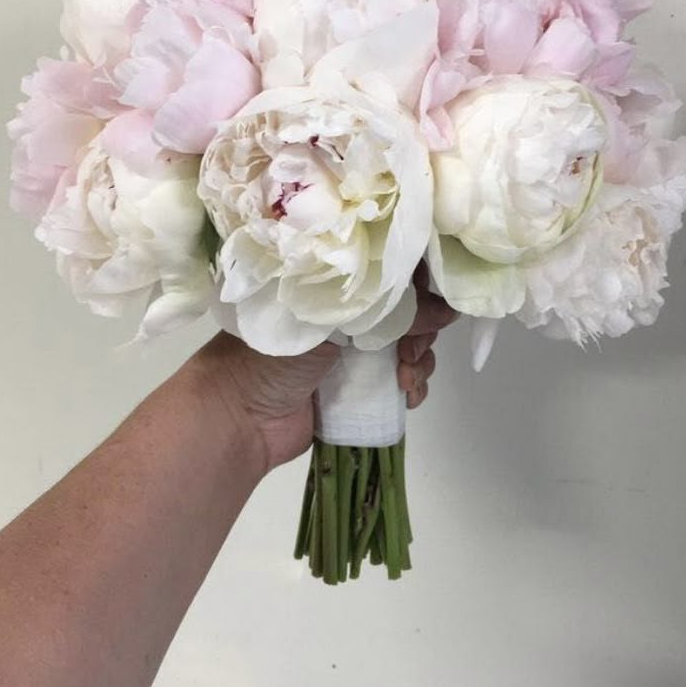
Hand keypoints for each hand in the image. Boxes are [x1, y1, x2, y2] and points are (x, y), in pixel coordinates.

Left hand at [188, 278, 457, 474]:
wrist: (238, 419)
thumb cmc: (271, 355)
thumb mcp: (332, 323)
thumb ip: (388, 311)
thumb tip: (447, 307)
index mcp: (332, 282)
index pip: (389, 267)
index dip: (419, 279)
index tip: (434, 296)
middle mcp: (347, 311)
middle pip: (409, 308)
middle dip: (422, 327)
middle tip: (411, 347)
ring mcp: (355, 351)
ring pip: (411, 345)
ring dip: (420, 359)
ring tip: (405, 376)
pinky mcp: (360, 387)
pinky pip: (402, 381)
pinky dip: (412, 385)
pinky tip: (406, 394)